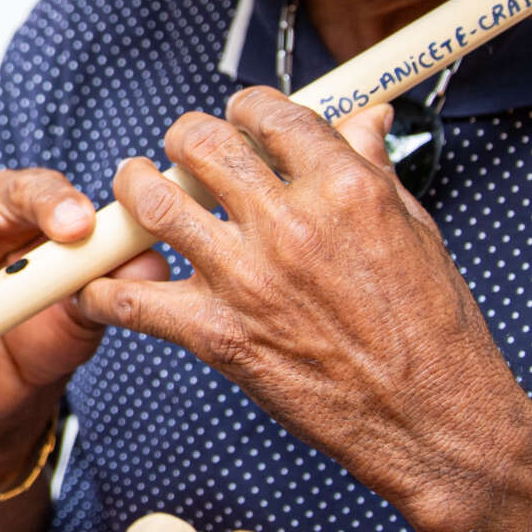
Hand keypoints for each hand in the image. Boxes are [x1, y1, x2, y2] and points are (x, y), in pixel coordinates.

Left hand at [82, 87, 531, 531]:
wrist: (433, 420)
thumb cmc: (433, 331)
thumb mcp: (416, 230)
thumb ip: (373, 169)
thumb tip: (364, 120)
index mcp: (344, 188)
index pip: (268, 113)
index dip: (244, 111)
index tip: (238, 122)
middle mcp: (289, 223)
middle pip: (198, 143)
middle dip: (182, 140)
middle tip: (180, 155)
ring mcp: (248, 278)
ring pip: (152, 202)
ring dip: (132, 190)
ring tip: (133, 194)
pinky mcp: (219, 335)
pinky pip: (132, 301)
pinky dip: (102, 292)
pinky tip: (98, 287)